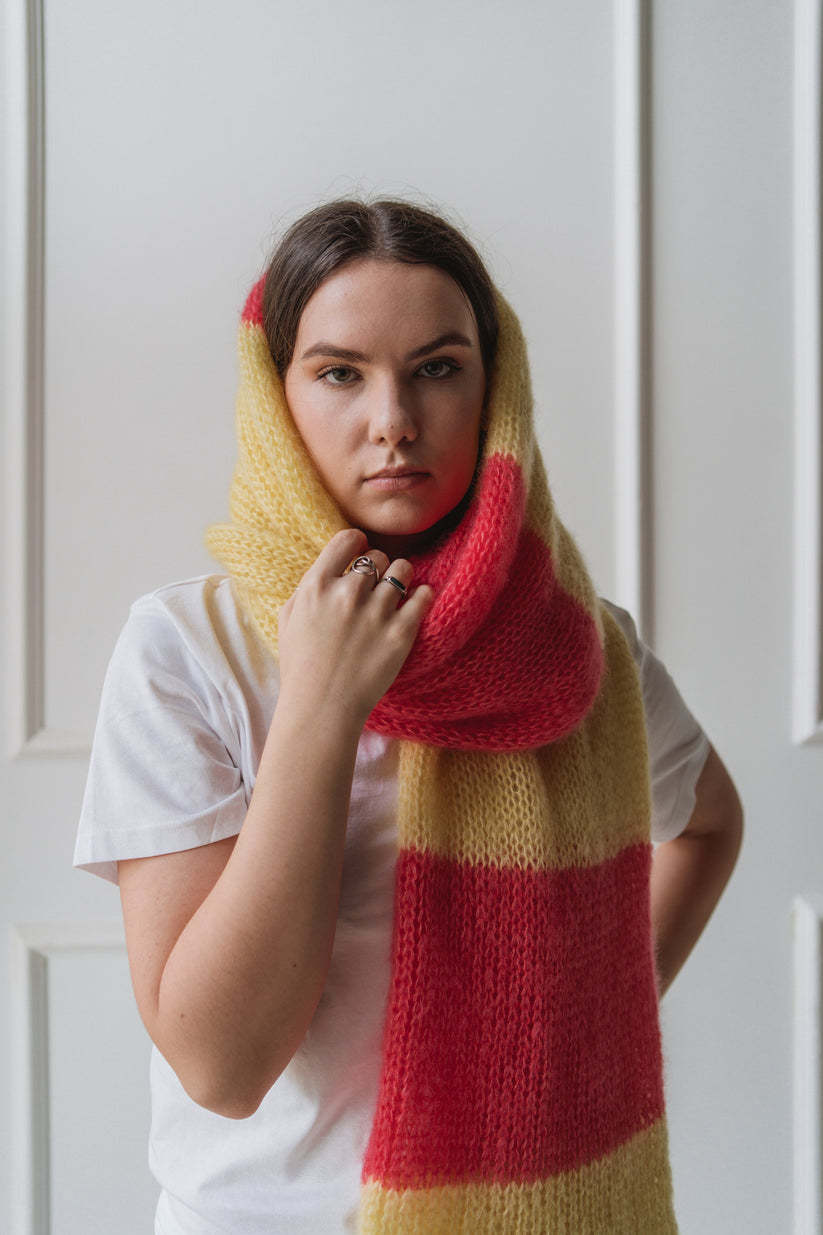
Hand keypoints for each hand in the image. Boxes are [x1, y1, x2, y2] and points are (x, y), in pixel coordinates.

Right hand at [277, 528, 434, 722]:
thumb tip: (329, 569)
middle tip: (379, 584)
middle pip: (377, 556)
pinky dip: (424, 595)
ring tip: (400, 591)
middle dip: (380, 567)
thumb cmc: (301, 668)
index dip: (358, 543)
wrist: (321, 708)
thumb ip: (308, 589)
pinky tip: (419, 601)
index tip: (363, 552)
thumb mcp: (289, 620)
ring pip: (403, 570)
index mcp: (317, 586)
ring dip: (402, 578)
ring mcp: (376, 612)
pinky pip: (423, 597)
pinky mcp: (401, 633)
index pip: (347, 540)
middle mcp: (348, 593)